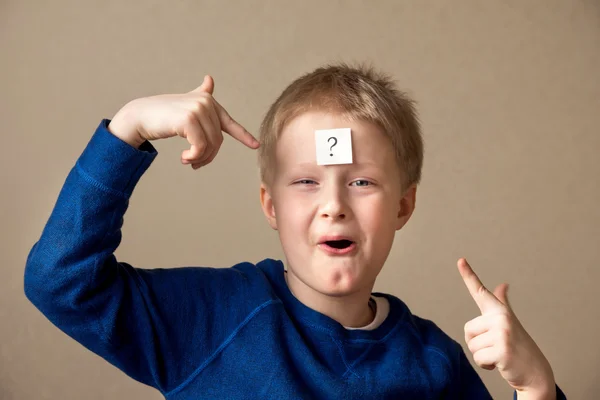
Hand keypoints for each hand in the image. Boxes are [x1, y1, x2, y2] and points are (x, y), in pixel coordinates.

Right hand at [108, 75, 258, 168]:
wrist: (141, 116)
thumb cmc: (163, 115)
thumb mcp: (185, 107)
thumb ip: (200, 97)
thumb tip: (210, 79)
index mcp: (208, 101)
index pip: (229, 122)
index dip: (244, 136)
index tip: (256, 145)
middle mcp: (206, 102)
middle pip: (218, 140)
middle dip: (208, 156)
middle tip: (195, 164)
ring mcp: (198, 109)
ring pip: (210, 145)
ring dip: (200, 159)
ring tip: (188, 161)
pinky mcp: (189, 119)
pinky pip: (200, 147)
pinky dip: (193, 157)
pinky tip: (184, 158)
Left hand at [458, 258, 555, 396]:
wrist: (535, 372)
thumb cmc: (518, 345)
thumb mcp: (510, 321)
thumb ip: (502, 302)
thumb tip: (503, 284)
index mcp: (499, 310)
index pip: (480, 290)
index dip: (468, 275)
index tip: (460, 260)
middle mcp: (501, 317)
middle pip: (468, 330)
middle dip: (477, 344)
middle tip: (496, 347)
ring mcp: (503, 333)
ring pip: (472, 346)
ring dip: (482, 356)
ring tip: (499, 355)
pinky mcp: (502, 350)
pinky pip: (478, 358)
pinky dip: (485, 365)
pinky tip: (500, 364)